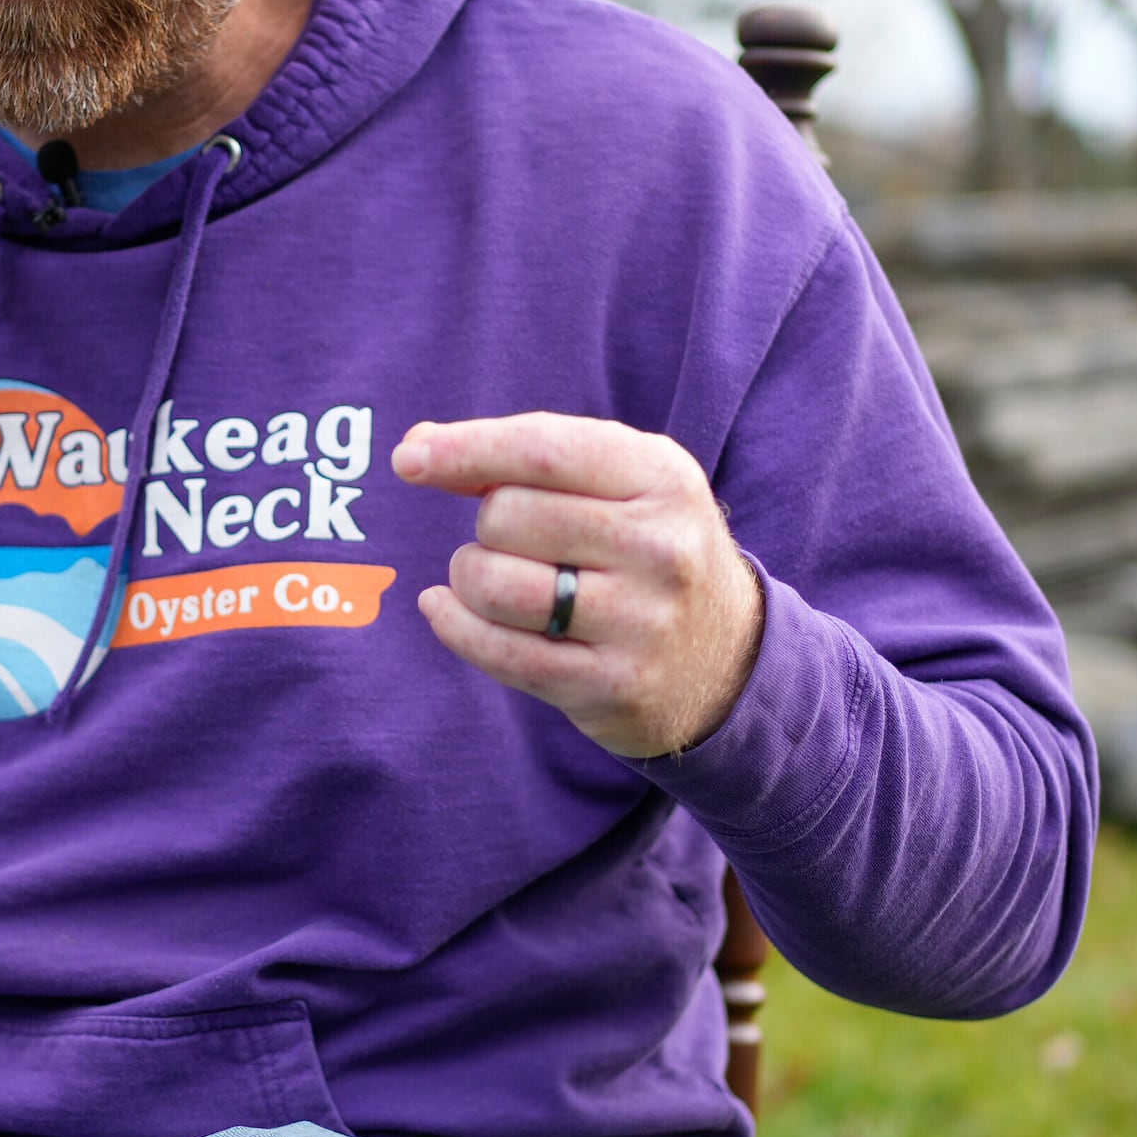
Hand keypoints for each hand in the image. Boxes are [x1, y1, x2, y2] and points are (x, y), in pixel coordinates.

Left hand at [394, 413, 764, 758]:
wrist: (727, 659)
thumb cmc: (642, 548)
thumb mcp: (618, 481)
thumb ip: (526, 453)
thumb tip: (417, 450)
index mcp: (663, 477)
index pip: (543, 449)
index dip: (466, 449)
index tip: (408, 460)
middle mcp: (661, 548)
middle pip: (507, 517)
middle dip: (486, 524)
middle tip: (513, 540)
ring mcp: (641, 623)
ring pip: (494, 585)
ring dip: (468, 578)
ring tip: (490, 578)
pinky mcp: (611, 686)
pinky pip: (498, 652)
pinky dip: (455, 625)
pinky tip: (445, 610)